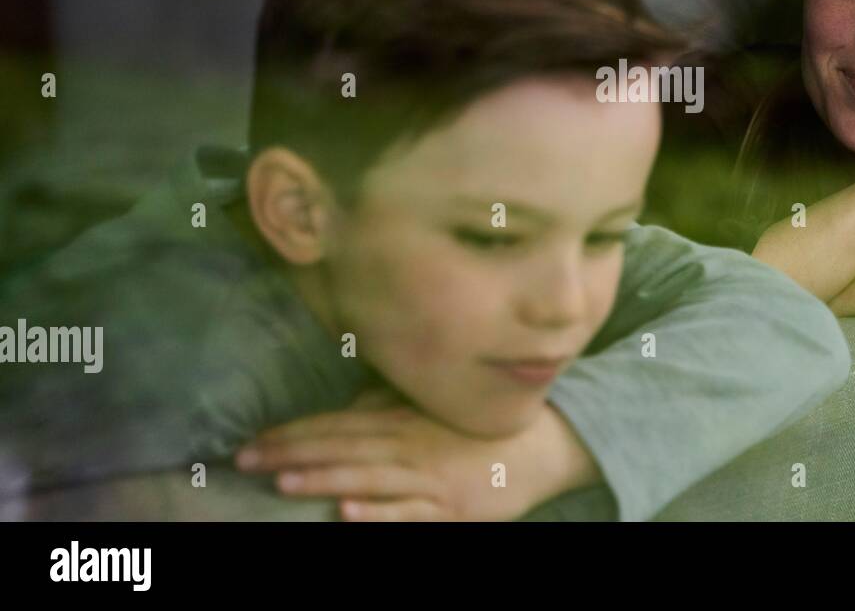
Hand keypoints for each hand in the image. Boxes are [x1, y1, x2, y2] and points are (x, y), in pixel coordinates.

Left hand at [234, 388, 598, 520]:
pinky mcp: (448, 511)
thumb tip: (350, 404)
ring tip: (285, 483)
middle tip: (247, 460)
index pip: (336, 425)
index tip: (252, 441)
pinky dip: (377, 514)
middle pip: (342, 449)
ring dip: (326, 480)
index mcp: (402, 419)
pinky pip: (407, 514)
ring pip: (368, 479)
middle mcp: (409, 445)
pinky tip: (349, 514)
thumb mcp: (435, 406)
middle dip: (293, 455)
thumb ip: (392, 404)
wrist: (543, 445)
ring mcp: (428, 480)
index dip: (293, 433)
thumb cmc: (480, 426)